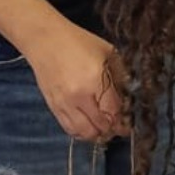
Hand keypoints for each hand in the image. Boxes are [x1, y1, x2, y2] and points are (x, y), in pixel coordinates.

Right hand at [25, 21, 122, 141]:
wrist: (45, 40)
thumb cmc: (78, 42)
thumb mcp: (107, 52)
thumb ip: (120, 75)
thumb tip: (129, 96)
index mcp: (95, 80)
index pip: (114, 111)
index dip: (124, 120)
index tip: (129, 122)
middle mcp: (79, 96)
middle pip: (101, 126)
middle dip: (113, 129)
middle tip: (119, 127)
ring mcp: (64, 103)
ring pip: (85, 132)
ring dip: (97, 134)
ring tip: (104, 128)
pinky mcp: (53, 107)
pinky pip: (69, 129)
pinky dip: (81, 132)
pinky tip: (88, 126)